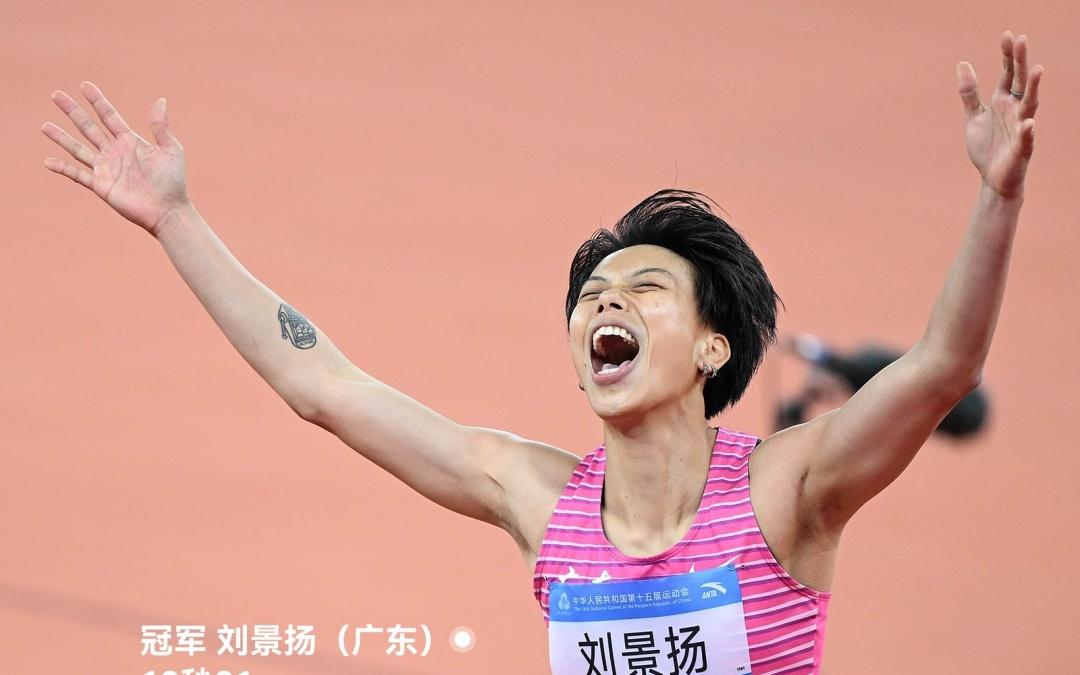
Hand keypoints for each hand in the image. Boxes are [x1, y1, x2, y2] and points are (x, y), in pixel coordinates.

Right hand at [41, 81, 189, 236]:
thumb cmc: (174, 182)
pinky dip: (63, 169)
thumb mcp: (171, 150)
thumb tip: (161, 100)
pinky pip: (77, 175)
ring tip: (44, 125)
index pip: (109, 116)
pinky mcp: (101, 186)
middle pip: (88, 127)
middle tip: (56, 95)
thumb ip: (161, 127)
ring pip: (78, 148)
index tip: (85, 85)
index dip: (97, 101)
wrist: (168, 210)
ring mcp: (106, 169)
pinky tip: (48, 162)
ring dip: (61, 137)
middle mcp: (115, 152)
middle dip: (72, 112)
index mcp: (130, 141)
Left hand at [956, 31, 1043, 199]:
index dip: (1007, 56)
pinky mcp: (1022, 149)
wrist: (992, 179)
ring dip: (1034, 88)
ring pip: (1030, 106)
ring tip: (1037, 70)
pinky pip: (1026, 139)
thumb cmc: (987, 146)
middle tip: (1022, 40)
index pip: (1008, 74)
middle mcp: (1015, 111)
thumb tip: (962, 63)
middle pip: (1021, 82)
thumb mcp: (973, 116)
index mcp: (1003, 102)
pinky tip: (1028, 123)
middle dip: (1021, 62)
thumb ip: (969, 92)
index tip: (1007, 35)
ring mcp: (1021, 128)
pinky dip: (1027, 131)